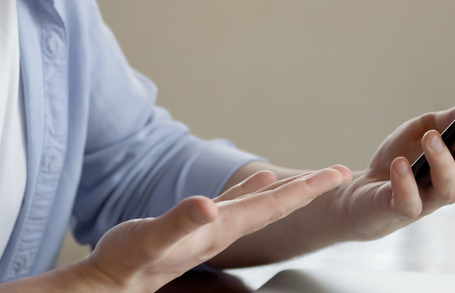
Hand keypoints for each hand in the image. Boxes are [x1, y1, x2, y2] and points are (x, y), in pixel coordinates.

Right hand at [78, 167, 346, 292]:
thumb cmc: (130, 262)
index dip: (308, 189)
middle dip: (311, 189)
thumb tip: (209, 207)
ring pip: (262, 205)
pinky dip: (253, 190)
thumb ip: (181, 221)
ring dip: (288, 191)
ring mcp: (215, 229)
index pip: (276, 206)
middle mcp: (226, 230)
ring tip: (312, 178)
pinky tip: (259, 181)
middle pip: (279, 206)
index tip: (337, 175)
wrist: (114, 282)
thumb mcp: (153, 237)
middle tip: (341, 173)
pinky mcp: (199, 225)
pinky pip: (237, 203)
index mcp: (224, 230)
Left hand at [331, 84, 454, 241]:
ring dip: (442, 160)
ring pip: (448, 187)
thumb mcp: (421, 130)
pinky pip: (409, 201)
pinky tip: (399, 164)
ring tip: (431, 137)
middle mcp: (451, 180)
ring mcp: (429, 199)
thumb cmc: (400, 160)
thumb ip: (445, 120)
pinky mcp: (402, 210)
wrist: (364, 192)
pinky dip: (405, 183)